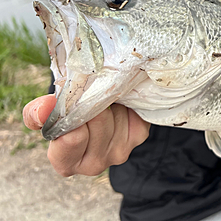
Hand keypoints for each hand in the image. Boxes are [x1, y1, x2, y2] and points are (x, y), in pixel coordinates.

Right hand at [23, 95, 149, 176]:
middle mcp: (93, 165)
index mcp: (66, 163)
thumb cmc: (68, 115)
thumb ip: (38, 112)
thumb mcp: (48, 114)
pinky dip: (125, 104)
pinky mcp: (138, 137)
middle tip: (89, 100)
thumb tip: (44, 110)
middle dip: (93, 105)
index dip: (73, 117)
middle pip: (98, 120)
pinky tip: (118, 107)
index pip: (72, 138)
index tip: (73, 104)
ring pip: (116, 114)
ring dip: (109, 103)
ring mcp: (119, 153)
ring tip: (103, 105)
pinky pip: (133, 113)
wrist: (97, 112)